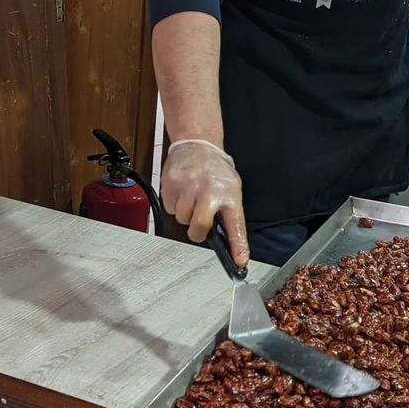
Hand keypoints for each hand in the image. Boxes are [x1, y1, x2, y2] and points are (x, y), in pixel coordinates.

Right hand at [162, 139, 249, 268]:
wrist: (197, 145)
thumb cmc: (216, 170)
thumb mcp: (231, 188)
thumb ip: (229, 213)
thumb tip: (229, 242)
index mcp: (230, 195)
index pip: (236, 225)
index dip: (238, 246)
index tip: (239, 262)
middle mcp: (210, 191)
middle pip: (199, 227)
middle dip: (197, 232)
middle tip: (199, 226)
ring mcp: (188, 186)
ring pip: (181, 219)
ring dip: (185, 214)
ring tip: (192, 197)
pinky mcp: (171, 184)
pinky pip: (169, 208)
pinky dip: (174, 204)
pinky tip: (182, 192)